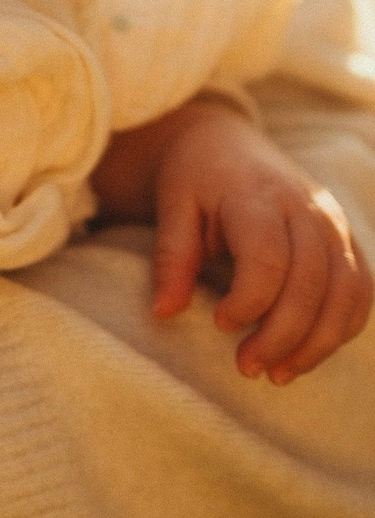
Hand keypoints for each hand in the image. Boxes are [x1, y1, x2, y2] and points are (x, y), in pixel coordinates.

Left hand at [149, 101, 371, 383]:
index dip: (249, 301)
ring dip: (318, 343)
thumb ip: (172, 257)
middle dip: (283, 335)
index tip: (219, 324)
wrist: (225, 142)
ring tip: (277, 374)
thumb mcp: (173, 206)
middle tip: (248, 367)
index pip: (268, 258)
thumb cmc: (194, 178)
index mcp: (257, 195)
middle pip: (312, 283)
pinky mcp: (346, 239)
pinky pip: (360, 291)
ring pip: (347, 292)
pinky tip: (305, 353)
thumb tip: (163, 312)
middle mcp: (306, 208)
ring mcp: (333, 223)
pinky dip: (340, 328)